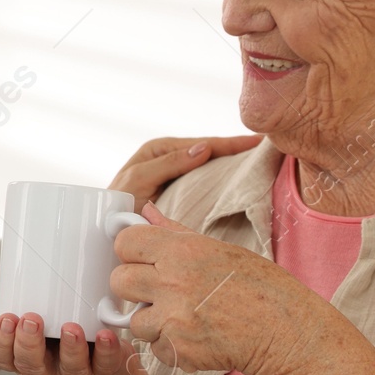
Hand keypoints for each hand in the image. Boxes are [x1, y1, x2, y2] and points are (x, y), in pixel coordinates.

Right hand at [0, 310, 154, 374]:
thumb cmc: (59, 345)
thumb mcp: (23, 331)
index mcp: (26, 360)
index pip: (4, 359)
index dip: (1, 343)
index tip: (5, 319)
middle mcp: (51, 372)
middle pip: (32, 367)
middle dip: (28, 345)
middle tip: (30, 319)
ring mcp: (82, 374)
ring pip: (72, 370)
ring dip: (70, 349)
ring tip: (71, 328)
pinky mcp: (111, 371)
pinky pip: (109, 366)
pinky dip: (108, 351)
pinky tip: (106, 336)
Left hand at [108, 201, 334, 374]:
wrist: (285, 332)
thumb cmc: (259, 287)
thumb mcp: (219, 249)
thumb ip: (174, 232)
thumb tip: (145, 211)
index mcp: (183, 251)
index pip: (125, 243)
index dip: (131, 252)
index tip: (142, 260)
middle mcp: (173, 282)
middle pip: (119, 281)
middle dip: (133, 288)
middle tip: (158, 292)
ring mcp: (173, 319)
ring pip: (134, 320)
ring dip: (152, 322)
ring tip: (184, 317)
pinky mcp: (178, 350)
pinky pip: (155, 348)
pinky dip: (170, 347)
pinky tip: (196, 337)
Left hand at [109, 134, 263, 206]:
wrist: (105, 231)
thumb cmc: (115, 204)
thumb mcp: (139, 181)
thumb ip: (167, 164)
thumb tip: (203, 148)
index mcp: (160, 149)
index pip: (204, 143)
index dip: (231, 143)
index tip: (257, 142)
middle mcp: (170, 158)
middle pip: (211, 152)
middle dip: (237, 151)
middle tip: (268, 151)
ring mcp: (177, 176)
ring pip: (212, 167)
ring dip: (233, 165)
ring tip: (261, 164)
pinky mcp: (180, 193)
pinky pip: (207, 183)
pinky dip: (224, 181)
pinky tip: (240, 185)